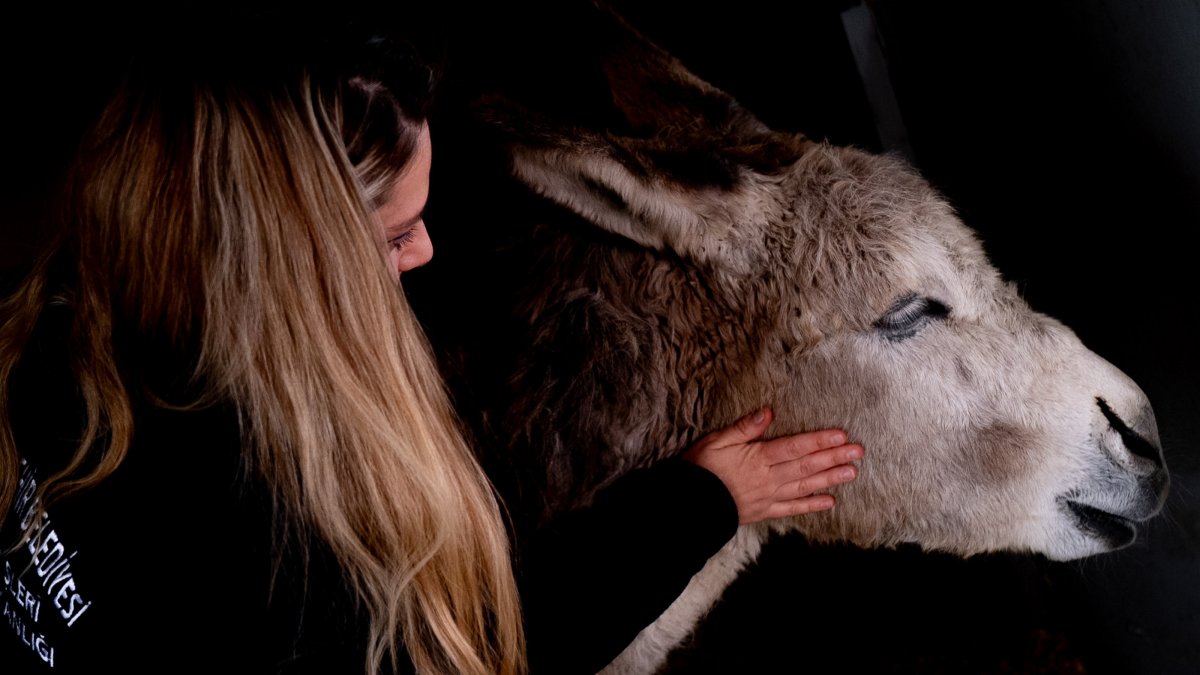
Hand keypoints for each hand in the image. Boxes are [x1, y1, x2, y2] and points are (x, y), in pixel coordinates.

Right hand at [682, 406, 862, 524]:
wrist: (689, 505)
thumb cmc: (700, 469)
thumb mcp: (717, 440)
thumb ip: (744, 427)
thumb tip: (768, 412)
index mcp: (758, 457)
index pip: (795, 447)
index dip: (819, 441)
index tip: (841, 436)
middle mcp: (769, 478)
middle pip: (806, 466)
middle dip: (833, 458)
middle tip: (858, 452)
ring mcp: (769, 496)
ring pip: (805, 486)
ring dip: (829, 479)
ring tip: (851, 472)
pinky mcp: (764, 511)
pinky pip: (792, 508)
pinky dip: (811, 505)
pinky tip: (829, 502)